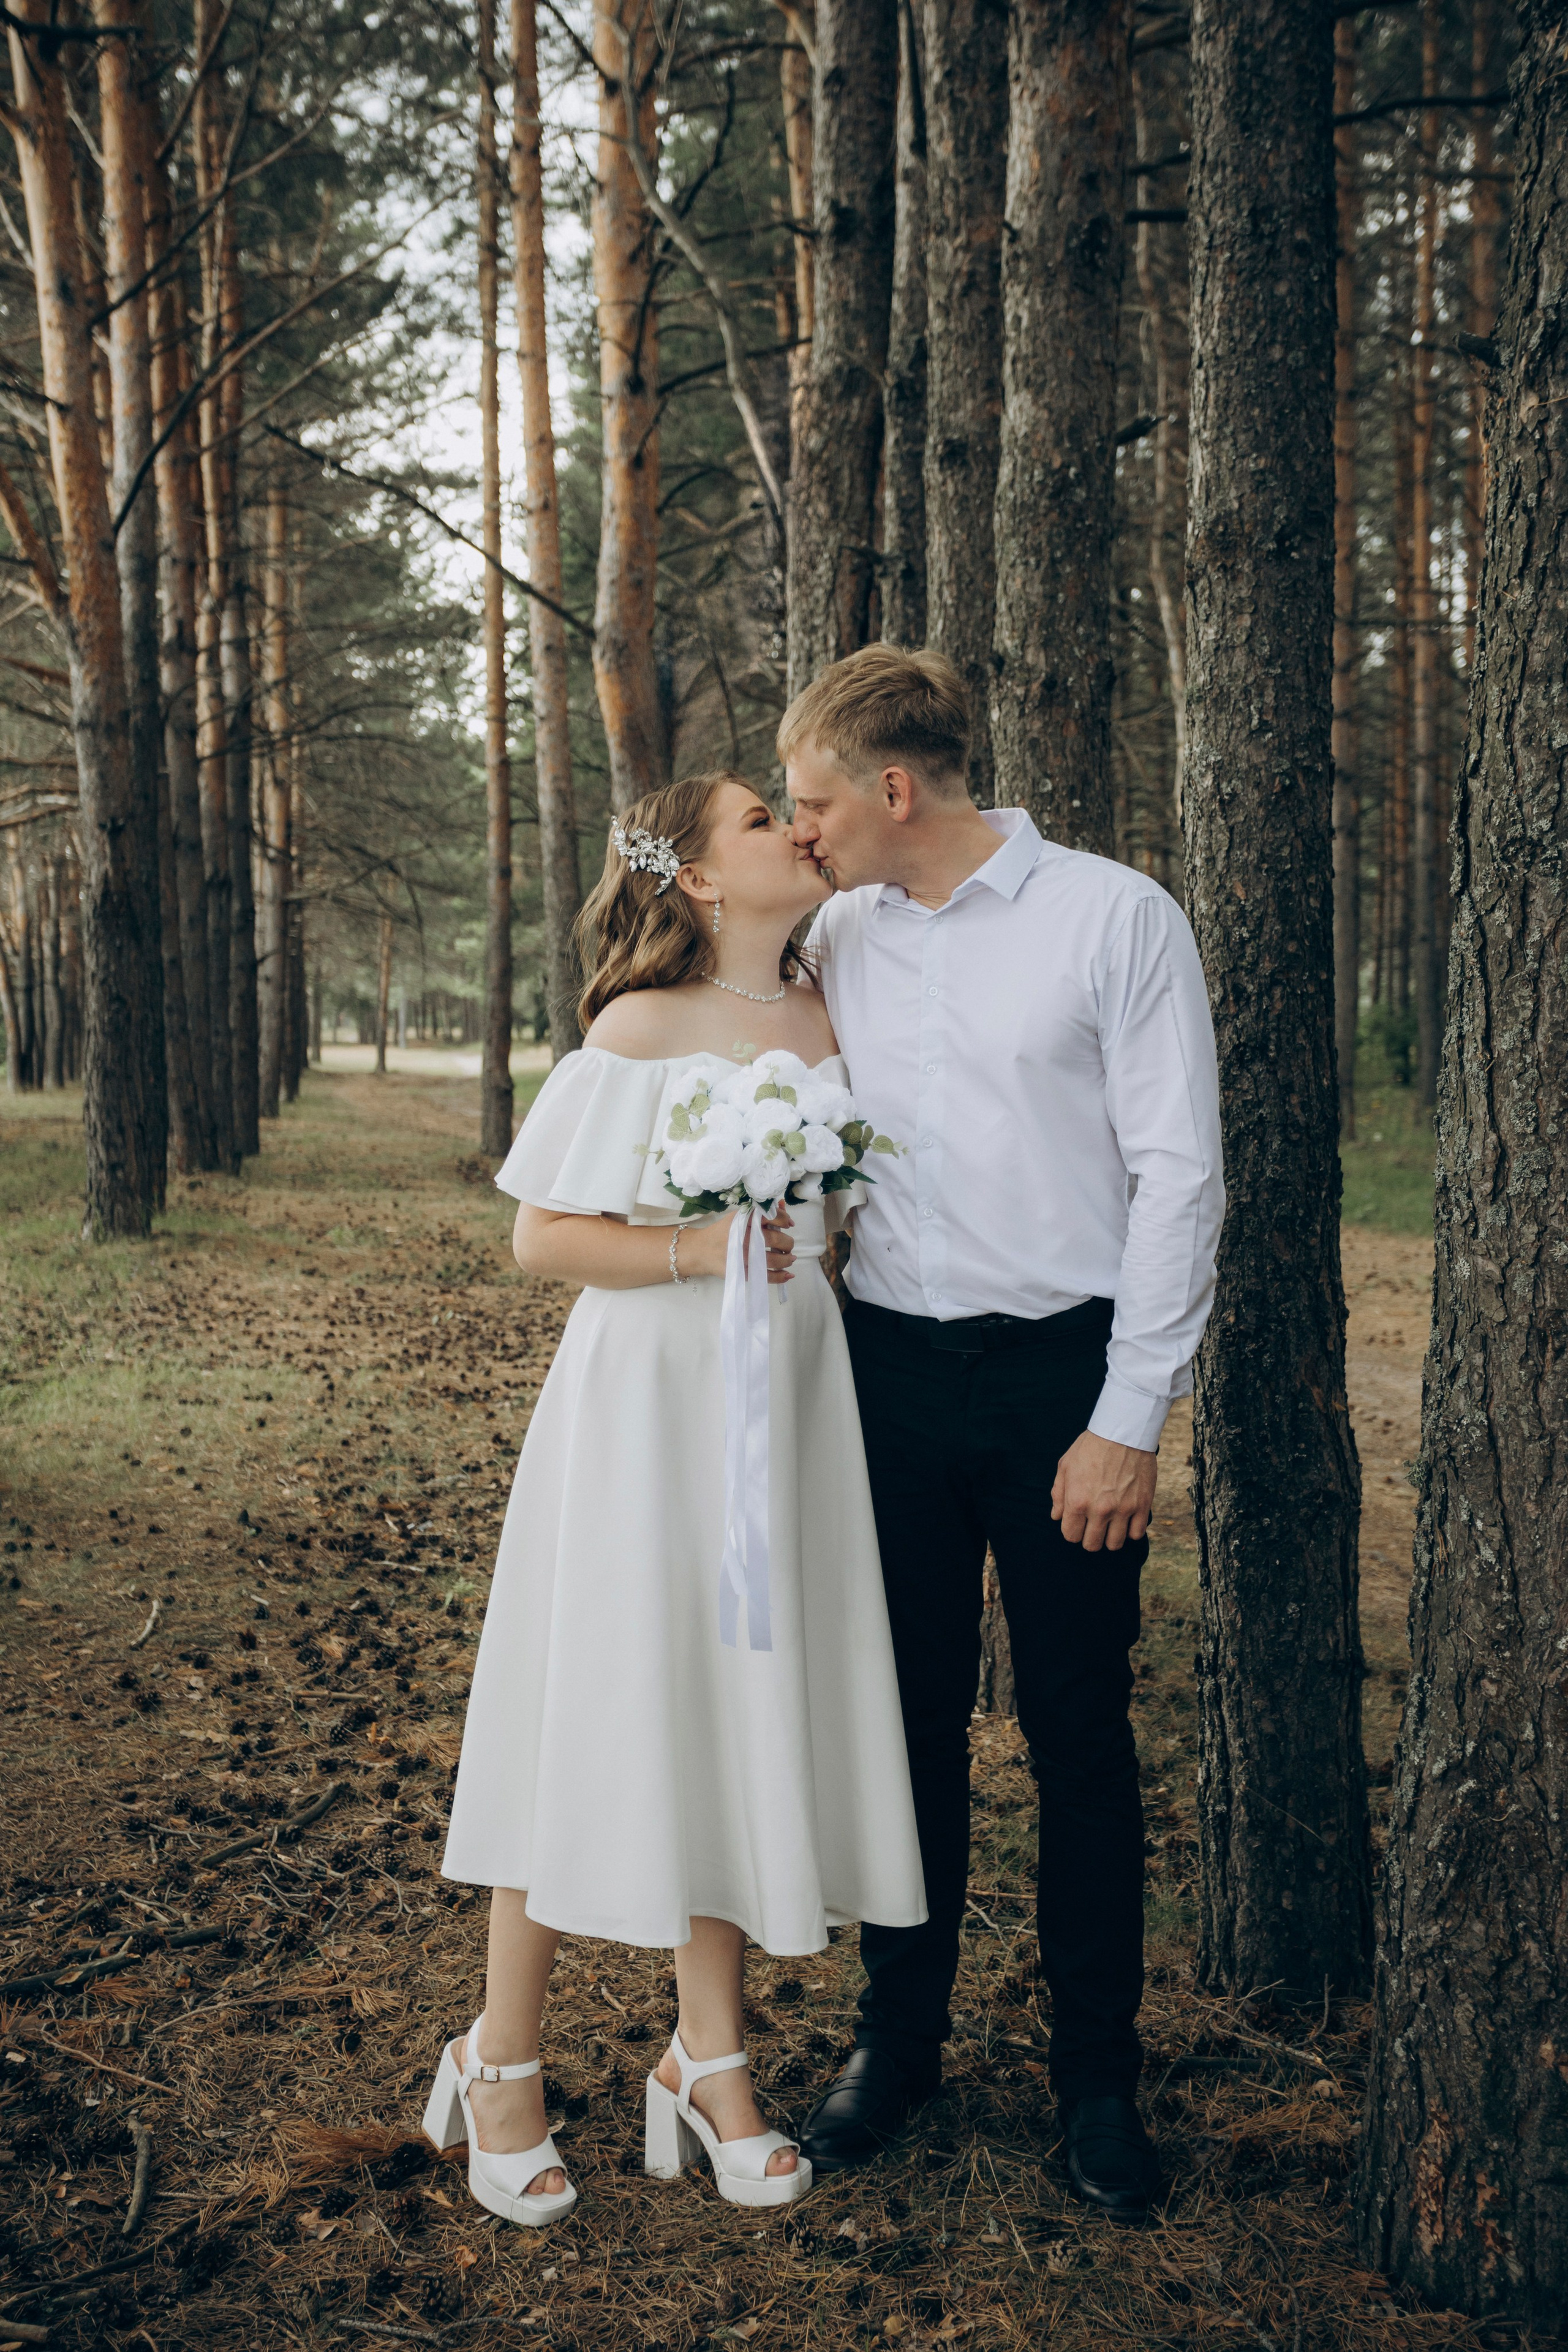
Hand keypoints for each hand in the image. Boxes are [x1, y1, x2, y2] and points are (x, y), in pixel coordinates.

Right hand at [679, 1206, 795, 1284]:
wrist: (701, 1250)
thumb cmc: (722, 1232)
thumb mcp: (739, 1217)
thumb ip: (761, 1211)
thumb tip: (782, 1205)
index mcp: (743, 1220)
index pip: (769, 1216)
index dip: (784, 1219)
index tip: (789, 1224)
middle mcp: (744, 1237)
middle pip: (775, 1239)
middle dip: (788, 1243)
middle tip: (789, 1245)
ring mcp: (743, 1256)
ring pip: (773, 1259)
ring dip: (787, 1259)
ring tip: (790, 1258)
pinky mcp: (742, 1272)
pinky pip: (765, 1276)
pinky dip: (780, 1277)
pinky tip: (788, 1275)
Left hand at [1051, 1432, 1156, 1552]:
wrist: (1123, 1432)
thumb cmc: (1091, 1446)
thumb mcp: (1065, 1465)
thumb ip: (1058, 1494)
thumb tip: (1056, 1516)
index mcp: (1077, 1501)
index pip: (1070, 1536)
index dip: (1072, 1531)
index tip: (1077, 1523)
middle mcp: (1100, 1510)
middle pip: (1092, 1544)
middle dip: (1090, 1538)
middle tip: (1093, 1526)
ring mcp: (1123, 1509)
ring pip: (1115, 1544)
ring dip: (1110, 1538)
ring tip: (1110, 1525)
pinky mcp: (1142, 1505)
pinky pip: (1137, 1534)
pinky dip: (1130, 1531)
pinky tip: (1126, 1520)